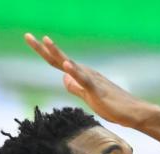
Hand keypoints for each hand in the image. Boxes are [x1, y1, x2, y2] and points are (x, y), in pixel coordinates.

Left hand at [24, 34, 158, 127]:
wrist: (133, 112)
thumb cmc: (112, 105)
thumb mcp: (88, 96)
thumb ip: (75, 87)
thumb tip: (63, 78)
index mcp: (81, 75)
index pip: (57, 62)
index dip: (43, 52)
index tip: (30, 40)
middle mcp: (84, 72)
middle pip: (59, 59)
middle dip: (43, 48)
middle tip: (26, 36)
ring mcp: (91, 80)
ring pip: (71, 64)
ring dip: (58, 53)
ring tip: (45, 40)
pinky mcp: (97, 90)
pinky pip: (84, 80)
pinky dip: (75, 71)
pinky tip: (67, 66)